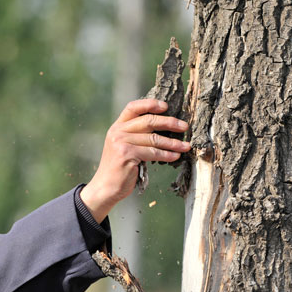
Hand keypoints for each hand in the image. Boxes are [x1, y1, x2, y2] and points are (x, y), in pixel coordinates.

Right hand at [80, 99, 190, 222]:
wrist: (105, 187)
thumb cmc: (120, 168)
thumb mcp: (124, 146)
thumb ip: (136, 135)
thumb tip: (164, 127)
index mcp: (117, 126)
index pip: (133, 107)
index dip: (150, 104)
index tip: (166, 106)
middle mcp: (118, 131)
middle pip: (148, 121)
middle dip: (169, 122)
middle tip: (184, 126)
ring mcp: (121, 142)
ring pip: (154, 138)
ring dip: (173, 143)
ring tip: (186, 146)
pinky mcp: (126, 154)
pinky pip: (152, 152)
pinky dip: (166, 154)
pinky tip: (176, 156)